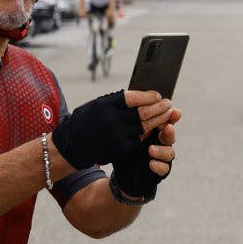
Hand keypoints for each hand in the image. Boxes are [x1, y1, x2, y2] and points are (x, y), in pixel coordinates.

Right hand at [52, 90, 171, 170]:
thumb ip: (116, 101)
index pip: (133, 98)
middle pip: (142, 112)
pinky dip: (150, 132)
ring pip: (145, 126)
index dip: (148, 96)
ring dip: (159, 119)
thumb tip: (142, 95)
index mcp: (104, 105)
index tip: (158, 95)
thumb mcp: (96, 105)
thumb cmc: (87, 121)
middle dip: (159, 107)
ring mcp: (117, 135)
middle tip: (169, 104)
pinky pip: (140, 138)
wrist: (73, 145)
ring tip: (168, 114)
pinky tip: (157, 127)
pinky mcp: (121, 148)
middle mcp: (111, 120)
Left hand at [112, 106, 180, 198]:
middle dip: (170, 131)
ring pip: (170, 153)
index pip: (166, 121)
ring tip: (151, 149)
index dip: (171, 117)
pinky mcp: (160, 170)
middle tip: (167, 127)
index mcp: (155, 130)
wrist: (122, 170)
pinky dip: (159, 166)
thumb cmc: (124, 148)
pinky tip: (151, 163)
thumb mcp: (124, 132)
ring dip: (162, 150)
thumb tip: (128, 98)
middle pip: (170, 135)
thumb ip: (131, 119)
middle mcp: (161, 143)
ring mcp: (162, 157)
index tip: (172, 112)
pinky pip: (165, 169)